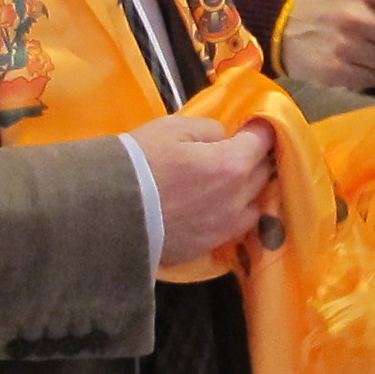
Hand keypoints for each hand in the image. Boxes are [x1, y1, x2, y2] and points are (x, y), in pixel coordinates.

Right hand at [135, 113, 276, 262]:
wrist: (109, 213)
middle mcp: (237, 200)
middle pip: (264, 174)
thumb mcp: (172, 127)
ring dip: (249, 191)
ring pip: (255, 205)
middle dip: (256, 159)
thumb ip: (208, 130)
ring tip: (232, 183)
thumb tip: (224, 139)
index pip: (264, 141)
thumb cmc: (139, 162)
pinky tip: (216, 208)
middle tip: (243, 150)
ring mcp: (224, 228)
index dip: (260, 129)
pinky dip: (232, 215)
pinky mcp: (208, 247)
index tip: (254, 126)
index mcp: (232, 165)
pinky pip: (234, 228)